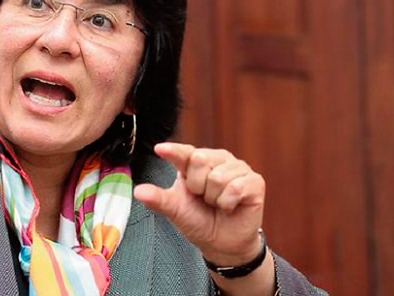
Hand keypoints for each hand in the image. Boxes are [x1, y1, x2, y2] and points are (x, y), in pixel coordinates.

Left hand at [133, 142, 265, 264]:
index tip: (160, 149)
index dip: (174, 150)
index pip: (184, 152)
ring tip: (218, 203)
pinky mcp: (254, 181)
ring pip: (218, 176)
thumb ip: (158, 199)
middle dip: (198, 186)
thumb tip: (139, 191)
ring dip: (214, 198)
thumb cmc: (198, 221)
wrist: (221, 244)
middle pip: (200, 159)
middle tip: (203, 198)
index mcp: (195, 162)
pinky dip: (228, 203)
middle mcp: (217, 159)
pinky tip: (231, 206)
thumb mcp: (175, 210)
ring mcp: (237, 168)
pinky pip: (235, 187)